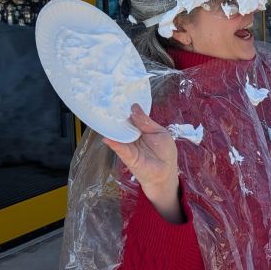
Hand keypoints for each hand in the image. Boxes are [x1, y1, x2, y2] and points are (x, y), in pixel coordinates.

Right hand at [103, 104, 180, 219]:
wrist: (165, 173)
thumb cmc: (165, 153)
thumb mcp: (159, 133)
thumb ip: (146, 122)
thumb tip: (134, 108)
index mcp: (141, 128)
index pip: (131, 116)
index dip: (125, 108)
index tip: (118, 97)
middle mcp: (132, 135)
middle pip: (122, 123)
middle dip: (116, 115)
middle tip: (107, 103)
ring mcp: (127, 144)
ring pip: (118, 133)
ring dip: (112, 126)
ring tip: (105, 115)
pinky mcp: (126, 155)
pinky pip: (118, 147)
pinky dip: (113, 142)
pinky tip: (107, 136)